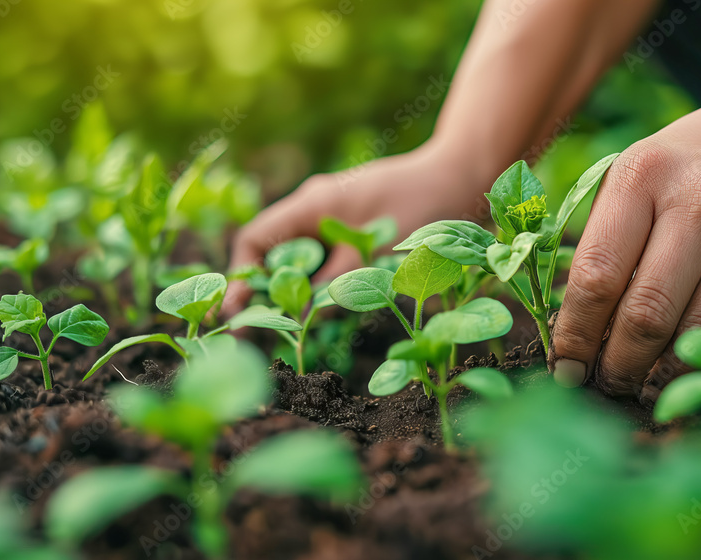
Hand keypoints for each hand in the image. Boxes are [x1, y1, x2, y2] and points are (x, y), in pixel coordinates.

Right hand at [223, 144, 489, 315]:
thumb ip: (336, 285)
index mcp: (312, 204)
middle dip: (264, 290)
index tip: (238, 312)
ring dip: (295, 290)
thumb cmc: (422, 207)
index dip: (243, 276)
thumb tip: (302, 319)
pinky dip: (322, 282)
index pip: (256, 239)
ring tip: (287, 327)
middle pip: (274, 252)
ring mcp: (337, 216)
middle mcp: (317, 207)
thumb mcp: (376, 253)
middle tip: (254, 332)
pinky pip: (327, 258)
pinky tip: (327, 308)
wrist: (463, 175)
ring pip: (302, 259)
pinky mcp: (357, 228)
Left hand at [549, 101, 700, 401]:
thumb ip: (599, 246)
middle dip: (618, 366)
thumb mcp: (630, 181)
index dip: (576, 335)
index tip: (564, 369)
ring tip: (641, 386)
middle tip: (604, 386)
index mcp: (643, 176)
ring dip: (663, 376)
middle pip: (648, 314)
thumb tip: (571, 336)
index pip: (597, 276)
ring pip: (699, 333)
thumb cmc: (681, 172)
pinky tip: (688, 364)